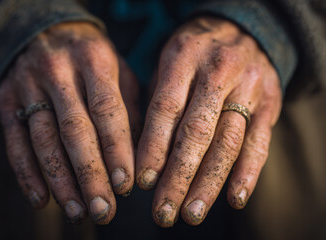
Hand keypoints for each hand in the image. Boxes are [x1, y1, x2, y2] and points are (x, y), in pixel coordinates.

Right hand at [0, 22, 139, 223]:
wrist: (43, 31)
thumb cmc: (91, 57)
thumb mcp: (118, 70)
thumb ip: (131, 108)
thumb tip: (140, 155)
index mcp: (94, 60)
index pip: (107, 110)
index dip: (116, 150)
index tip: (126, 185)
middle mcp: (59, 71)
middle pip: (75, 130)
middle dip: (90, 174)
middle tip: (105, 210)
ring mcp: (28, 86)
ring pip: (44, 140)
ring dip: (61, 180)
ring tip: (78, 211)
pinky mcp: (7, 101)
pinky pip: (14, 141)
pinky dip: (26, 174)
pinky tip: (42, 200)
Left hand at [136, 17, 281, 226]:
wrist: (241, 28)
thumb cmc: (194, 51)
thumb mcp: (168, 62)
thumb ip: (157, 102)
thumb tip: (144, 154)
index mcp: (184, 58)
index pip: (166, 109)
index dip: (154, 148)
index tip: (144, 182)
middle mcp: (218, 72)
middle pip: (197, 132)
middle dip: (178, 176)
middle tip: (164, 212)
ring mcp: (248, 88)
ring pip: (227, 142)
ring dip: (209, 183)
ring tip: (192, 213)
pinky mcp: (269, 103)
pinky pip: (259, 141)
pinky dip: (248, 172)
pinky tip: (235, 199)